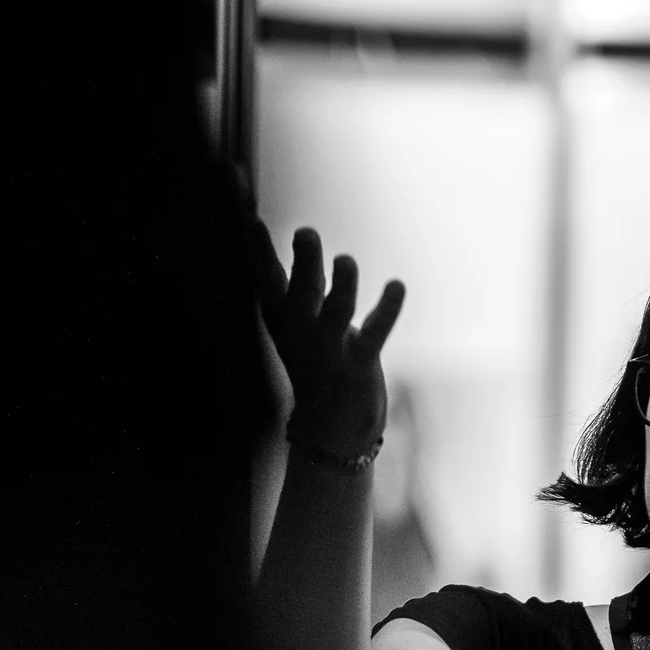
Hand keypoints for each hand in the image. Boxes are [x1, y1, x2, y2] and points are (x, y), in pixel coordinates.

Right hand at [251, 222, 404, 456]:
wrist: (330, 430)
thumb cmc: (315, 365)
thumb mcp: (295, 325)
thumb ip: (294, 282)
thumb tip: (285, 237)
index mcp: (282, 321)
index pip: (265, 280)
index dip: (257, 251)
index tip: (252, 218)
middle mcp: (301, 335)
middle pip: (300, 294)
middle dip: (304, 264)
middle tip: (305, 232)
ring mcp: (329, 352)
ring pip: (336, 313)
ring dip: (343, 287)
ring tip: (346, 260)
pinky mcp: (359, 366)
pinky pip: (375, 334)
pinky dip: (387, 309)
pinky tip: (397, 285)